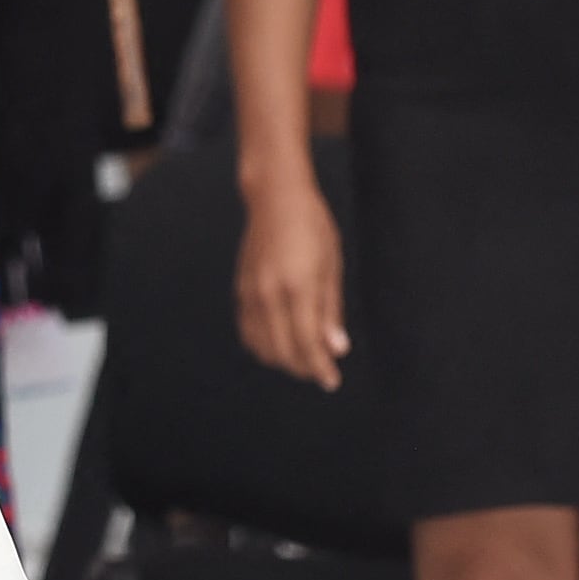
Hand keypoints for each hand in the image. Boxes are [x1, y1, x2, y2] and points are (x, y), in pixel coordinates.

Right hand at [237, 172, 350, 388]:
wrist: (275, 197)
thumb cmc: (312, 225)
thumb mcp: (332, 264)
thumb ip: (331, 310)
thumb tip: (337, 348)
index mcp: (298, 286)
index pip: (307, 343)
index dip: (320, 367)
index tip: (331, 382)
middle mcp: (270, 294)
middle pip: (284, 351)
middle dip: (304, 368)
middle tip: (322, 371)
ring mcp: (251, 293)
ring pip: (263, 347)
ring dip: (284, 361)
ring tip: (304, 358)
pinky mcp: (241, 290)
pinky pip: (248, 332)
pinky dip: (264, 346)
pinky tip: (280, 344)